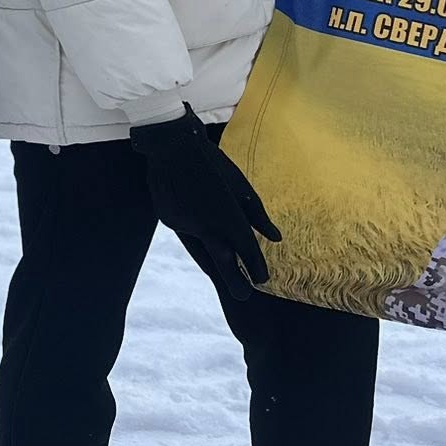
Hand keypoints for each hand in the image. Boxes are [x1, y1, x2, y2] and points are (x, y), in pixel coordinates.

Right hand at [129, 107, 282, 298]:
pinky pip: (187, 234)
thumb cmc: (213, 165)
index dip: (256, 266)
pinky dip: (195, 237)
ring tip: (224, 279)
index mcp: (229, 217)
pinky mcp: (170, 221)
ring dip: (214, 264)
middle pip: (223, 261)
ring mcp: (185, 225)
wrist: (173, 148)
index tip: (264, 278)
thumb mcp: (242, 188)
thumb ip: (258, 216)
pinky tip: (199, 237)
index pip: (246, 250)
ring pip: (202, 250)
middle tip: (244, 297)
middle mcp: (208, 226)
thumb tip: (275, 238)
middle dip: (234, 280)